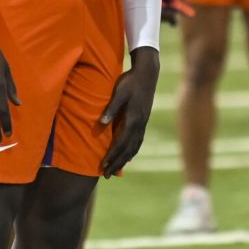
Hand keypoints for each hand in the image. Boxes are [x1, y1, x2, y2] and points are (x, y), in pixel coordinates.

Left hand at [100, 46, 159, 176]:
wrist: (148, 73)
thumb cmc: (131, 81)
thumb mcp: (119, 92)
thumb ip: (111, 108)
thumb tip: (101, 123)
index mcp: (133, 119)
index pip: (120, 143)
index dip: (111, 156)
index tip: (103, 166)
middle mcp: (139, 124)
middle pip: (128, 149)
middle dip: (117, 163)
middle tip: (106, 175)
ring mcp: (143, 123)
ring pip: (134, 147)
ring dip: (124, 160)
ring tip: (116, 170)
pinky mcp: (144, 120)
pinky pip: (138, 141)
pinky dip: (133, 151)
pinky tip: (129, 156)